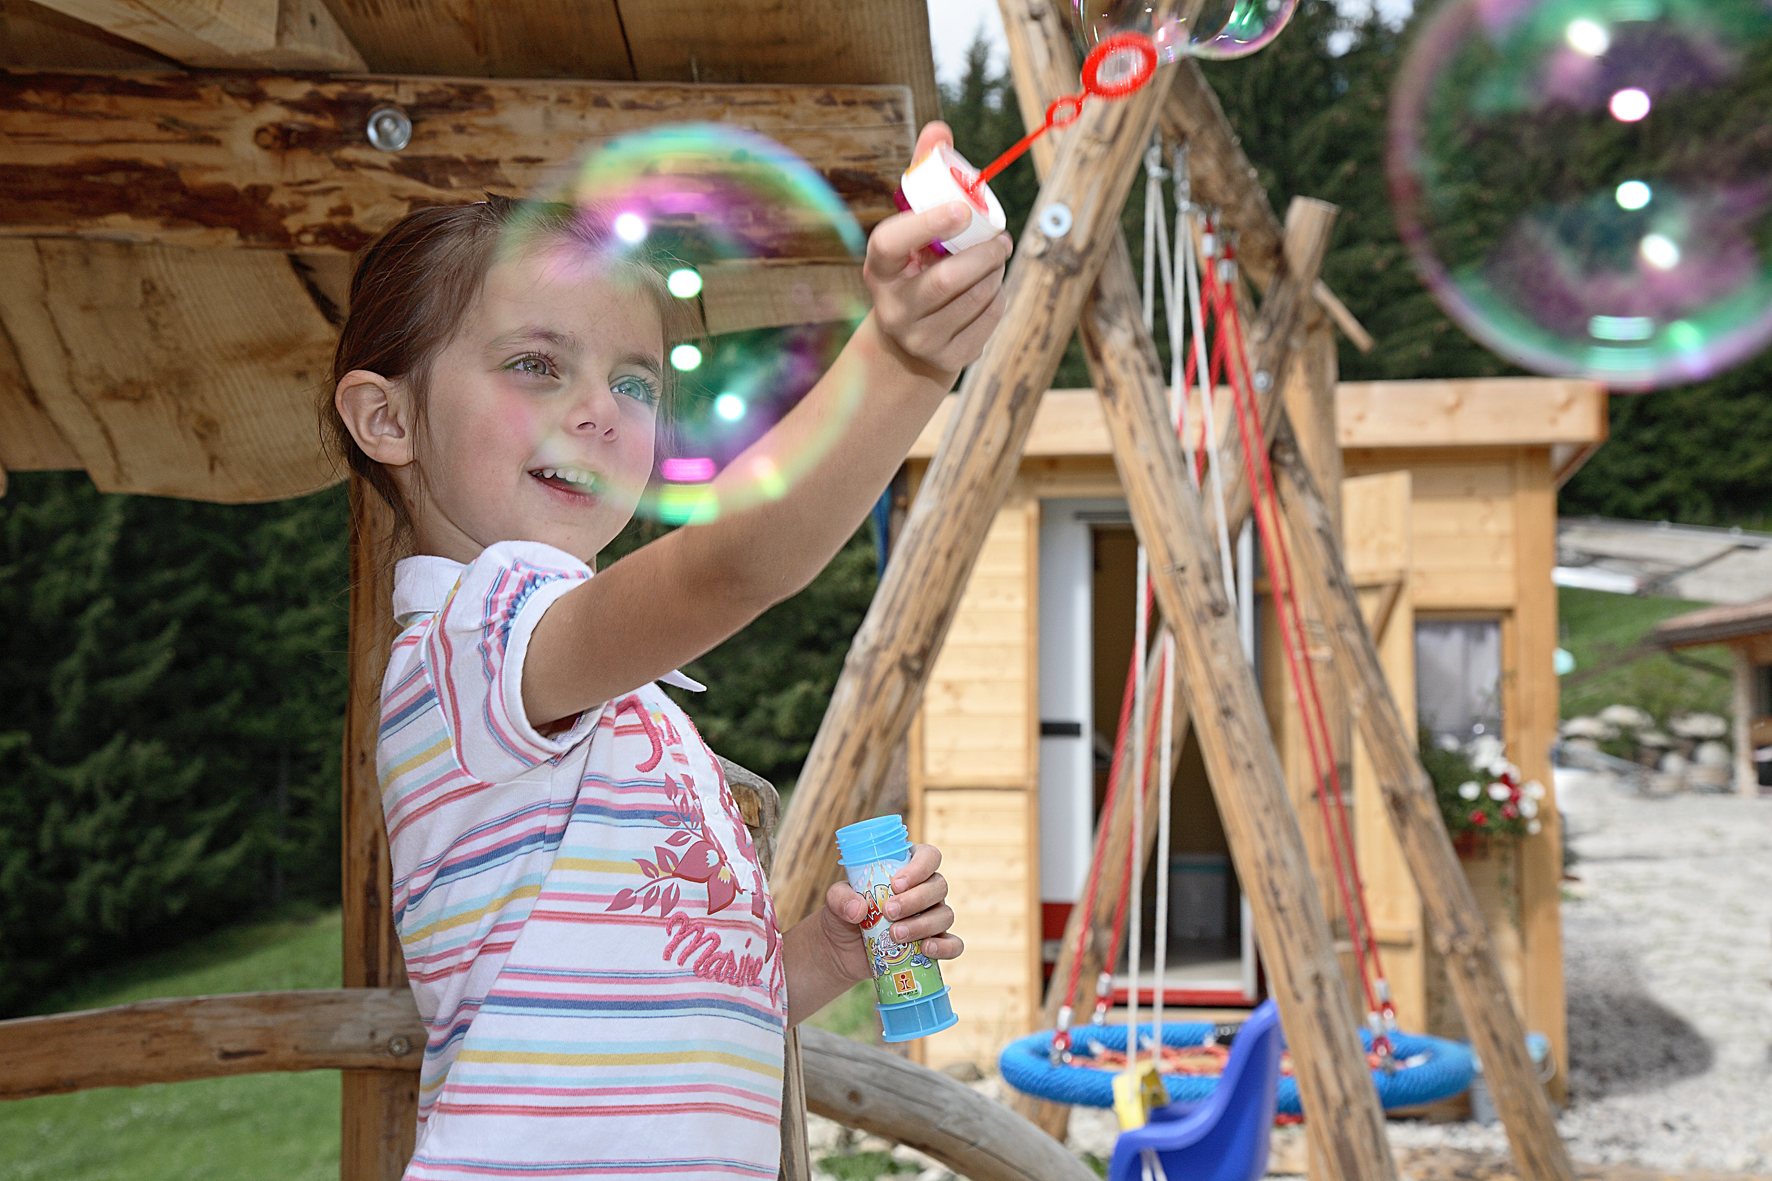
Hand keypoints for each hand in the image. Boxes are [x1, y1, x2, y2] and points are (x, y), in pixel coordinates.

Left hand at [819, 843, 963, 984]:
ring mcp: (932, 918)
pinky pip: (953, 945)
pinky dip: (945, 947)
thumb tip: (859, 909)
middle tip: (888, 911)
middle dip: (916, 899)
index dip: (919, 867)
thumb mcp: (835, 901)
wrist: (841, 950)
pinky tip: (926, 950)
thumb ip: (841, 898)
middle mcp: (926, 891)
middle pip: (939, 886)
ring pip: (945, 915)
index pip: (929, 857)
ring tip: (895, 935)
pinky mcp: (933, 944)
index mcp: (908, 870)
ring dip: (923, 925)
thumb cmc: (844, 914)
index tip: (896, 883)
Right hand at [863, 122, 1011, 384]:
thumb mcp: (914, 228)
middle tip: (1004, 239)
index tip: (961, 210)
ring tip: (997, 260)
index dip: (926, 225)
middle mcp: (892, 308)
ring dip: (996, 274)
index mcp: (879, 267)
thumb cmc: (918, 265)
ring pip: (974, 299)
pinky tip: (991, 290)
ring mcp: (918, 338)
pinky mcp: (946, 359)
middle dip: (985, 255)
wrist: (912, 338)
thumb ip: (925, 176)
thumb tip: (940, 129)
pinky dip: (998, 300)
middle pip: (945, 280)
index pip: (891, 243)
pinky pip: (987, 321)